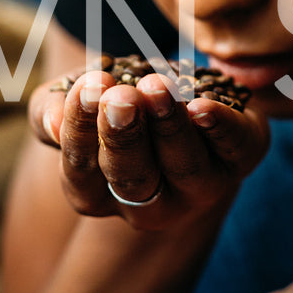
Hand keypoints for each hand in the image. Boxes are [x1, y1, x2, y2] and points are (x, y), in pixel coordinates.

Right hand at [27, 64, 268, 229]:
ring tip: (156, 87)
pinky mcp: (242, 159)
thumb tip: (52, 120)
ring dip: (168, 126)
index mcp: (100, 196)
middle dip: (125, 137)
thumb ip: (49, 112)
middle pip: (134, 180)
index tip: (86, 88)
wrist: (182, 95)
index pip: (81, 173)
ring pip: (184, 167)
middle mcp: (151, 205)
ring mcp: (201, 188)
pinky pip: (234, 147)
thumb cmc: (117, 106)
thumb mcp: (75, 104)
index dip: (81, 132)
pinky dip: (221, 127)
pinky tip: (203, 106)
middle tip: (120, 97)